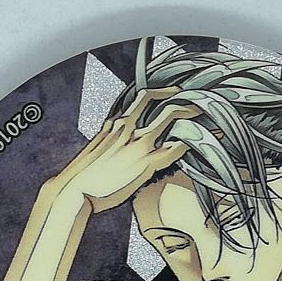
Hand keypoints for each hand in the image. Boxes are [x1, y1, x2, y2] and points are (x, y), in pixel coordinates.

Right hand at [46, 87, 199, 212]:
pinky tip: (203, 142)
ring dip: (191, 111)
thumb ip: (108, 140)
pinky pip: (174, 148)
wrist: (73, 190)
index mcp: (115, 123)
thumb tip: (113, 136)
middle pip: (157, 98)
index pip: (142, 97)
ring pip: (170, 116)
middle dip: (180, 94)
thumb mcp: (95, 151)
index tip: (176, 90)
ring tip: (208, 111)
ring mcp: (137, 144)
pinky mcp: (145, 163)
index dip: (163, 90)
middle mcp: (127, 127)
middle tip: (198, 95)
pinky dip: (191, 142)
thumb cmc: (82, 177)